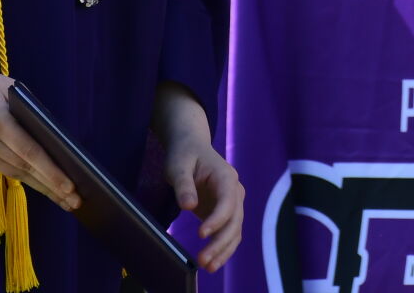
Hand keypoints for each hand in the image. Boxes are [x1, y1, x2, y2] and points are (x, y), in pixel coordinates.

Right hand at [0, 70, 79, 211]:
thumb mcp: (11, 88)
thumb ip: (32, 111)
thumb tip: (56, 138)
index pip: (29, 151)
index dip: (51, 171)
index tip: (70, 185)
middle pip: (25, 168)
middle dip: (52, 185)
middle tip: (75, 201)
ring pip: (16, 174)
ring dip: (42, 188)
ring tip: (65, 200)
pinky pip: (7, 171)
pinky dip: (27, 180)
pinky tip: (44, 186)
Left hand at [153, 83, 243, 271]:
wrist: (191, 147)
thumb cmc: (184, 154)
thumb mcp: (178, 165)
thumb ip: (183, 184)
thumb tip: (188, 205)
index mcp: (226, 176)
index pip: (228, 201)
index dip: (217, 219)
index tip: (201, 234)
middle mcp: (234, 191)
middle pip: (234, 220)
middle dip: (220, 242)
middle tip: (203, 260)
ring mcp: (232, 203)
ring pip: (235, 230)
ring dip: (223, 250)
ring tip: (207, 267)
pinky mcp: (225, 213)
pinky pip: (229, 233)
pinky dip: (223, 248)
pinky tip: (212, 262)